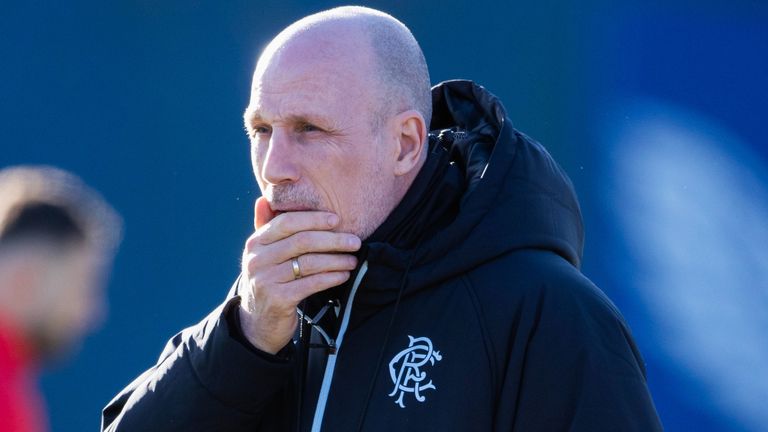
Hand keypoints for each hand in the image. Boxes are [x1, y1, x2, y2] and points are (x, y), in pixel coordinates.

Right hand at [238, 197, 360, 353]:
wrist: (258, 323)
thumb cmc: (268, 281)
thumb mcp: (262, 254)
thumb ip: (265, 227)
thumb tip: (264, 199)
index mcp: (255, 243)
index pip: (286, 222)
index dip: (313, 219)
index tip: (337, 220)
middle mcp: (257, 259)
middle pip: (301, 241)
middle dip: (332, 240)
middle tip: (355, 241)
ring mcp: (265, 280)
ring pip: (309, 263)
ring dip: (336, 260)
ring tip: (352, 260)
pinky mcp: (278, 299)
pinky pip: (311, 283)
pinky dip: (331, 278)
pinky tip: (343, 275)